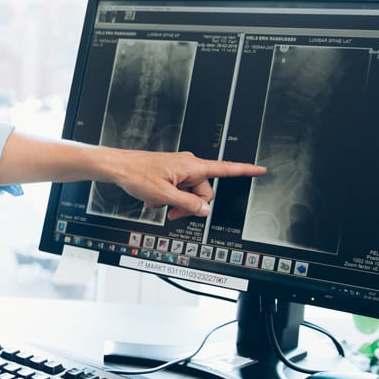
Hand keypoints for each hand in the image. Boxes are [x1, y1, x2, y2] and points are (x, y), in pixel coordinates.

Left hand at [103, 149, 265, 220]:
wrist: (118, 168)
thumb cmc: (137, 174)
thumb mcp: (165, 195)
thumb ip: (188, 204)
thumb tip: (206, 209)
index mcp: (192, 167)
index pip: (225, 169)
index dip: (245, 170)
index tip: (260, 170)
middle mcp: (189, 166)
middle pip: (204, 192)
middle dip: (190, 205)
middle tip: (172, 211)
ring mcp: (180, 170)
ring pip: (190, 194)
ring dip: (176, 203)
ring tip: (158, 203)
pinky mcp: (171, 174)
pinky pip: (178, 190)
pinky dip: (168, 198)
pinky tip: (154, 200)